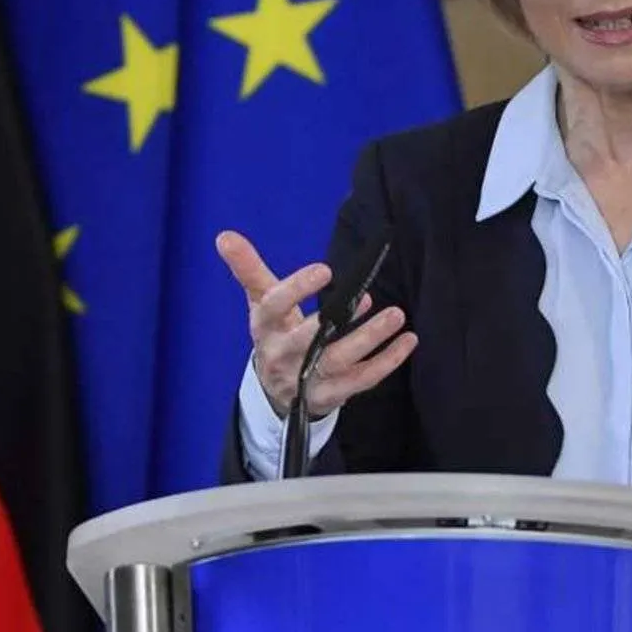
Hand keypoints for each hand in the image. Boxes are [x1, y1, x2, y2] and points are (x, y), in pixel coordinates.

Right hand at [216, 230, 416, 418]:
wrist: (274, 390)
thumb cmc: (274, 333)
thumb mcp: (260, 301)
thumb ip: (248, 268)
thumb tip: (225, 235)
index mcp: (265, 327)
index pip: (275, 307)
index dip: (297, 289)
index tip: (325, 269)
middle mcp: (283, 355)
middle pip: (308, 341)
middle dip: (339, 322)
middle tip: (367, 297)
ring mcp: (306, 380)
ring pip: (339, 362)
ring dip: (369, 339)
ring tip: (396, 315)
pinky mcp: (330, 396)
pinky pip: (361, 381)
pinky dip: (386, 362)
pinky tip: (407, 341)